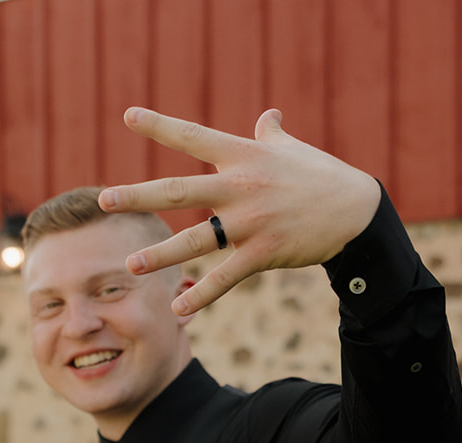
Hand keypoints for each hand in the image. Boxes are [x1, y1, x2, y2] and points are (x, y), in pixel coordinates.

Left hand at [100, 107, 381, 314]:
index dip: (160, 126)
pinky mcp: (263, 253)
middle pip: (180, 191)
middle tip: (104, 199)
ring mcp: (251, 223)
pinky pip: (226, 277)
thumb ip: (271, 134)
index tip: (127, 116)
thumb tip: (268, 114)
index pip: (193, 137)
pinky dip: (203, 295)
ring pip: (196, 240)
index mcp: (243, 156)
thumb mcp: (293, 150)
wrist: (357, 212)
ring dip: (162, 254)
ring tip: (131, 265)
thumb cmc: (321, 176)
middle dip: (140, 196)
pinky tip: (179, 309)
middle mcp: (241, 187)